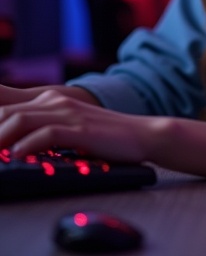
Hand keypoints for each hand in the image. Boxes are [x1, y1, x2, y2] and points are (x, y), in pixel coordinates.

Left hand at [0, 89, 156, 162]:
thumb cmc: (103, 136)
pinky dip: (27, 145)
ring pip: (21, 119)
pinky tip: (17, 155)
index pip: (6, 101)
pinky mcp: (80, 129)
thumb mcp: (68, 127)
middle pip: (7, 109)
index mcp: (50, 100)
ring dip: (0, 137)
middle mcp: (55, 101)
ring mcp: (68, 114)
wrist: (141, 133)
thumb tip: (13, 144)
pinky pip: (47, 134)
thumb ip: (41, 129)